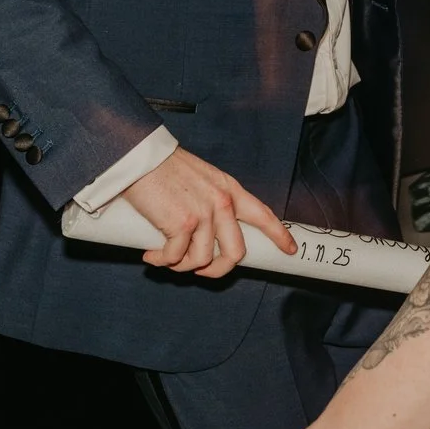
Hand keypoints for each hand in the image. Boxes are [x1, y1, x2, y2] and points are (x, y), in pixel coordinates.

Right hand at [121, 149, 294, 277]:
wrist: (140, 158)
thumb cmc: (165, 168)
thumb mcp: (202, 179)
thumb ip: (212, 201)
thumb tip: (209, 232)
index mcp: (229, 190)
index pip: (263, 215)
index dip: (279, 235)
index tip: (289, 249)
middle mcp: (222, 203)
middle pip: (235, 252)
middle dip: (218, 270)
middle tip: (199, 270)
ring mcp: (203, 215)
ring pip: (202, 260)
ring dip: (182, 265)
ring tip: (166, 256)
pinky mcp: (181, 225)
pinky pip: (175, 258)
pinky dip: (161, 261)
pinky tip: (152, 254)